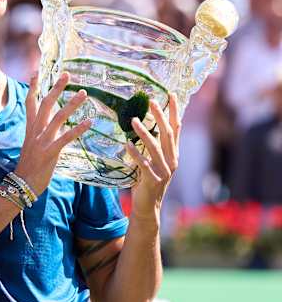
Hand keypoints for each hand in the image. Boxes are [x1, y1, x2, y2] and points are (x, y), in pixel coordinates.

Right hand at [15, 72, 91, 194]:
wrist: (22, 184)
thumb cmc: (29, 166)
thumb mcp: (33, 145)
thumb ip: (43, 133)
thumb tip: (57, 124)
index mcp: (31, 129)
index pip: (31, 103)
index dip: (33, 87)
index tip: (37, 72)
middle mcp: (35, 131)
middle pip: (46, 104)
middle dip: (56, 88)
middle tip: (67, 75)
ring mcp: (42, 141)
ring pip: (58, 117)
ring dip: (71, 104)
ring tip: (84, 93)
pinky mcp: (50, 152)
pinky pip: (66, 138)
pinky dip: (78, 129)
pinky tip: (89, 122)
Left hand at [125, 93, 180, 218]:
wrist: (147, 206)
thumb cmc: (146, 180)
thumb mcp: (151, 160)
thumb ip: (150, 145)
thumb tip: (140, 123)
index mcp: (173, 153)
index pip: (176, 128)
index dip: (174, 111)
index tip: (171, 95)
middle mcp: (172, 160)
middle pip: (167, 134)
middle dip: (160, 116)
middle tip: (151, 101)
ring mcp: (164, 170)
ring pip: (155, 147)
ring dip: (144, 132)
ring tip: (134, 119)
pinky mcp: (153, 180)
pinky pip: (144, 164)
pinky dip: (135, 154)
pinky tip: (127, 145)